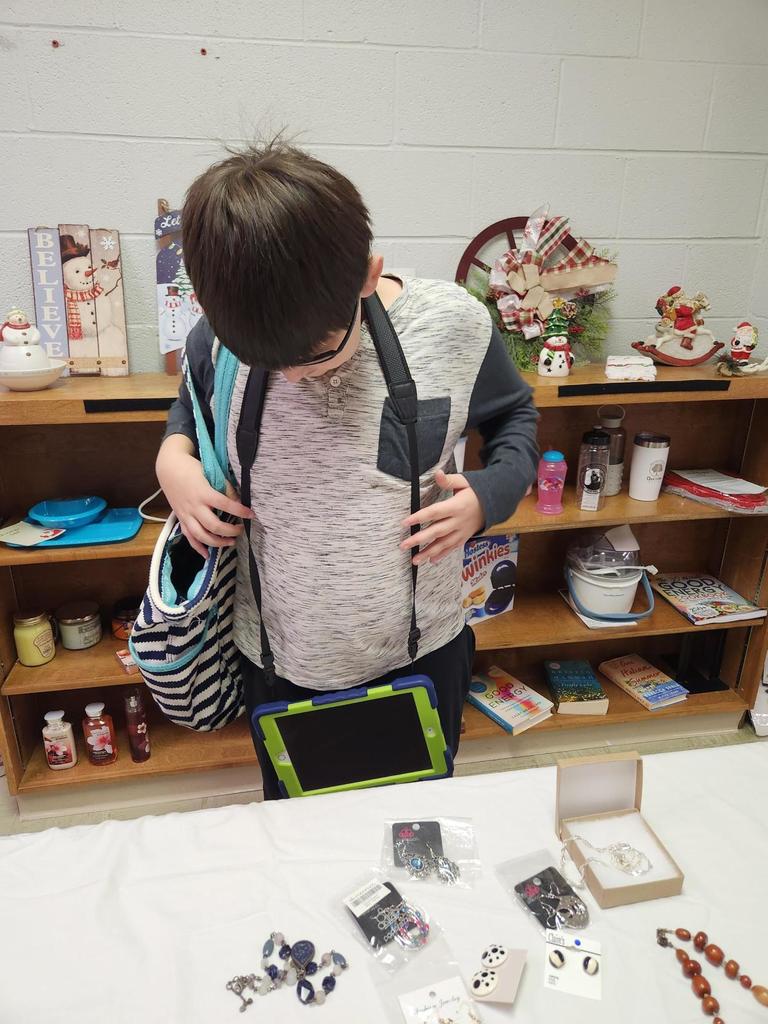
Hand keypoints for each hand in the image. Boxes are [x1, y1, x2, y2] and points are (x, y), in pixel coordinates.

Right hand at [156, 436, 253, 558]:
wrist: (169, 468)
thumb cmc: (192, 469)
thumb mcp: (210, 473)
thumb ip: (223, 488)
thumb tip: (238, 501)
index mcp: (203, 493)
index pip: (225, 505)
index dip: (240, 511)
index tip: (251, 515)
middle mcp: (194, 506)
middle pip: (214, 525)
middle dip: (230, 531)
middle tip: (241, 530)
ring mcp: (186, 514)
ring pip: (201, 535)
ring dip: (217, 542)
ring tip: (231, 542)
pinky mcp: (181, 519)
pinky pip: (188, 537)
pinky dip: (198, 547)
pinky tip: (207, 555)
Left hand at [401, 469, 483, 565]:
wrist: (494, 504)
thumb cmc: (475, 491)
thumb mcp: (464, 482)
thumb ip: (449, 480)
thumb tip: (437, 473)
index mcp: (457, 506)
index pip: (435, 512)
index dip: (419, 517)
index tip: (405, 523)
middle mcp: (458, 521)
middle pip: (437, 531)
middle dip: (419, 539)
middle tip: (403, 545)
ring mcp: (461, 531)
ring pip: (443, 544)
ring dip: (428, 553)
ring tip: (414, 560)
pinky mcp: (463, 538)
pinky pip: (452, 548)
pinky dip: (442, 555)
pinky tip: (431, 561)